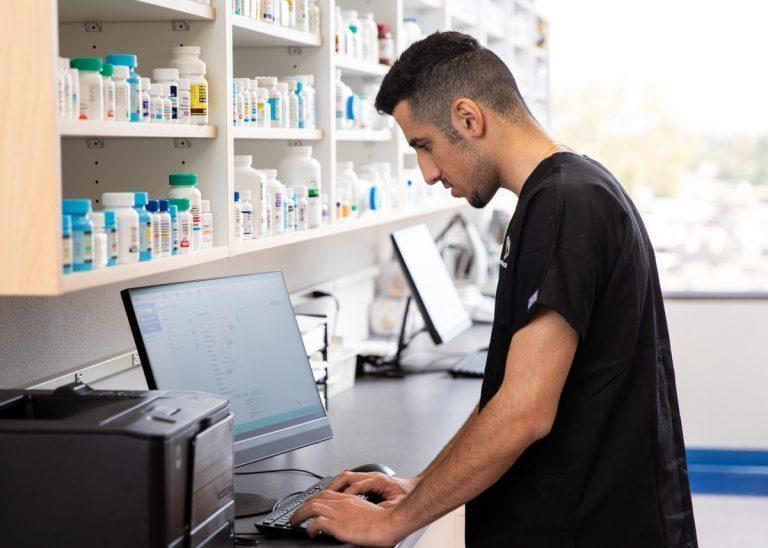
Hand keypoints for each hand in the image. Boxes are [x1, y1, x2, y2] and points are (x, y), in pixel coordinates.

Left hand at [290, 490, 404, 545]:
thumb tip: (349, 520)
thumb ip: (356, 512)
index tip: (307, 505)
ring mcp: (340, 513)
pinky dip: (310, 527)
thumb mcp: (367, 511)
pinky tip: (310, 533)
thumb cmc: (384, 520)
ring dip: (300, 514)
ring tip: (294, 522)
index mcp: (349, 499)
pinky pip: (317, 522)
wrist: (391, 523)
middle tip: (296, 515)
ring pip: (312, 507)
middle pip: (315, 498)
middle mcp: (342, 503)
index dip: (313, 499)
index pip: (325, 493)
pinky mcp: (339, 525)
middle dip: (302, 506)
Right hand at [325, 471, 418, 506]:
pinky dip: (342, 485)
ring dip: (336, 484)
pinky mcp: (369, 479)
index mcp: (378, 481)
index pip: (356, 485)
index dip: (346, 495)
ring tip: (325, 493)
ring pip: (347, 476)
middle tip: (323, 496)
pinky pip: (351, 479)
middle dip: (334, 486)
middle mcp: (372, 476)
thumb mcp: (395, 505)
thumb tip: (370, 512)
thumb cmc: (407, 497)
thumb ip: (381, 508)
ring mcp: (370, 476)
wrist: (414, 490)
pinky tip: (336, 491)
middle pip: (348, 477)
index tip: (338, 504)